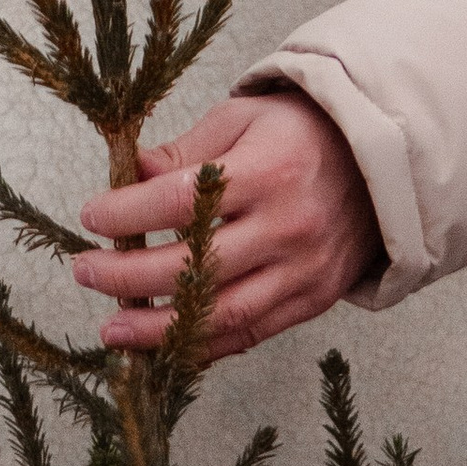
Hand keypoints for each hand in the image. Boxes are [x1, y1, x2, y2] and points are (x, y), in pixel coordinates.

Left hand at [73, 91, 382, 358]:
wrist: (381, 162)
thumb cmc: (301, 133)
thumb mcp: (244, 118)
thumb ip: (188, 150)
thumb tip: (132, 176)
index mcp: (269, 170)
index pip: (183, 200)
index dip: (128, 212)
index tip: (91, 216)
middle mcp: (288, 226)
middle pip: (195, 265)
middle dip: (130, 275)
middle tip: (85, 272)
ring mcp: (303, 270)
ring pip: (222, 314)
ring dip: (159, 329)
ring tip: (112, 328)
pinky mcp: (313, 301)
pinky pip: (251, 335)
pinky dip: (203, 346)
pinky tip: (163, 345)